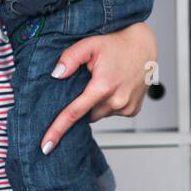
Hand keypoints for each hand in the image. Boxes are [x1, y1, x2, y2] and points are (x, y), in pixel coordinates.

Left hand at [38, 22, 158, 153]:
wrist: (144, 45)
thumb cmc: (117, 44)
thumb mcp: (89, 44)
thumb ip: (70, 58)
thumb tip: (56, 74)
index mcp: (103, 86)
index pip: (74, 113)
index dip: (57, 130)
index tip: (46, 146)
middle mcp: (117, 100)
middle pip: (87, 114)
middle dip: (83, 103)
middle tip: (90, 83)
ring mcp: (127, 107)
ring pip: (99, 114)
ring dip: (97, 103)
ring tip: (106, 81)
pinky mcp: (133, 110)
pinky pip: (112, 113)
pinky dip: (109, 104)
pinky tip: (115, 88)